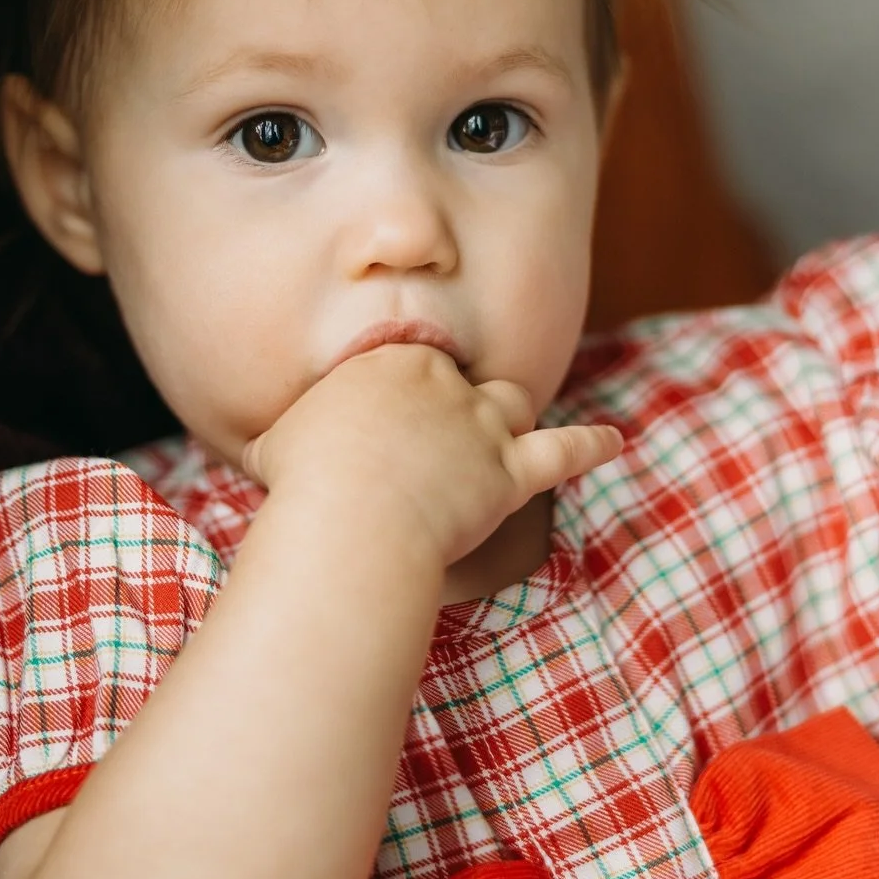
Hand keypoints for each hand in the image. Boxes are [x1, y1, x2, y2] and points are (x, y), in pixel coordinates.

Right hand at [243, 345, 622, 569]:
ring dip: (509, 420)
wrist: (347, 516)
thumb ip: (285, 439)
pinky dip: (591, 445)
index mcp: (388, 362)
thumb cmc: (301, 484)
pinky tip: (614, 443)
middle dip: (455, 405)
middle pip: (463, 382)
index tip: (391, 424)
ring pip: (511, 404)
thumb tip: (264, 454)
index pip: (412, 364)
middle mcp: (442, 381)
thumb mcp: (273, 445)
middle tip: (438, 438)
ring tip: (507, 435)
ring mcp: (480, 424)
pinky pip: (564, 451)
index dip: (406, 396)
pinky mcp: (508, 471)